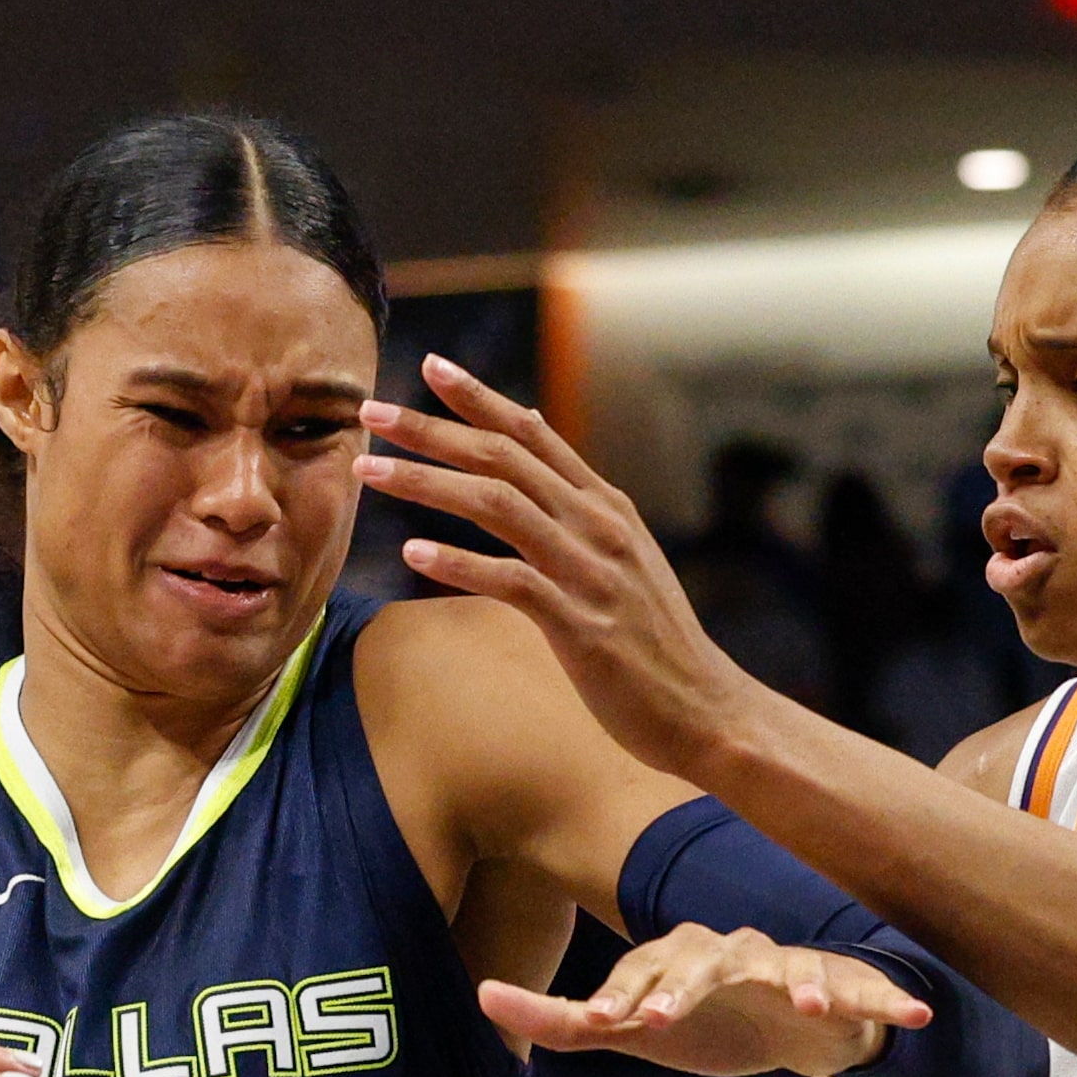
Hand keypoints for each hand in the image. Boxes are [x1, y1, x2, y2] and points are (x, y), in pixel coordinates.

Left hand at [356, 355, 768, 778]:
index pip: (533, 433)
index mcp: (606, 507)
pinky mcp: (580, 625)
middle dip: (431, 429)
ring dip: (426, 483)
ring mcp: (589, 572)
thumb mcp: (623, 564)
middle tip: (370, 412)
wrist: (707, 709)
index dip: (478, 398)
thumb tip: (535, 483)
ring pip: (495, 505)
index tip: (429, 367)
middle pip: (502, 456)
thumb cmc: (655, 646)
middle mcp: (597, 526)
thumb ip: (580, 520)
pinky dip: (458, 563)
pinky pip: (509, 580)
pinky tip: (411, 554)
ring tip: (369, 470)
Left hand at [480, 924, 931, 1076]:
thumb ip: (557, 1020)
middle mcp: (735, 950)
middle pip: (710, 956)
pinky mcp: (842, 990)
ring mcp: (792, 967)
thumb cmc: (707, 1021)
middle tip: (664, 1018)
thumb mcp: (630, 1030)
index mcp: (681, 954)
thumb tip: (480, 996)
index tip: (604, 1023)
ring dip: (795, 982)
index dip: (625, 994)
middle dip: (689, 984)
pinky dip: (886, 999)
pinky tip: (913, 1014)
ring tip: (799, 1006)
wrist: (799, 1032)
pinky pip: (864, 991)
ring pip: (789, 966)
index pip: (646, 968)